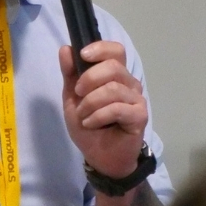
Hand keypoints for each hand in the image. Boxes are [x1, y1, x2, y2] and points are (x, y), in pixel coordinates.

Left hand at [60, 41, 147, 178]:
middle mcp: (129, 83)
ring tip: (83, 116)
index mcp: (115, 75)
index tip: (82, 55)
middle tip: (78, 94)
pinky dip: (98, 116)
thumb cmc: (88, 125)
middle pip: (114, 67)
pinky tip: (91, 124)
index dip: (100, 48)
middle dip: (90, 79)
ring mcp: (137, 100)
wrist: (99, 156)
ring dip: (91, 103)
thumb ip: (70, 74)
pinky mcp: (139, 116)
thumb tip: (65, 49)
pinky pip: (117, 109)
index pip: (116, 50)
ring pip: (113, 89)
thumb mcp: (72, 98)